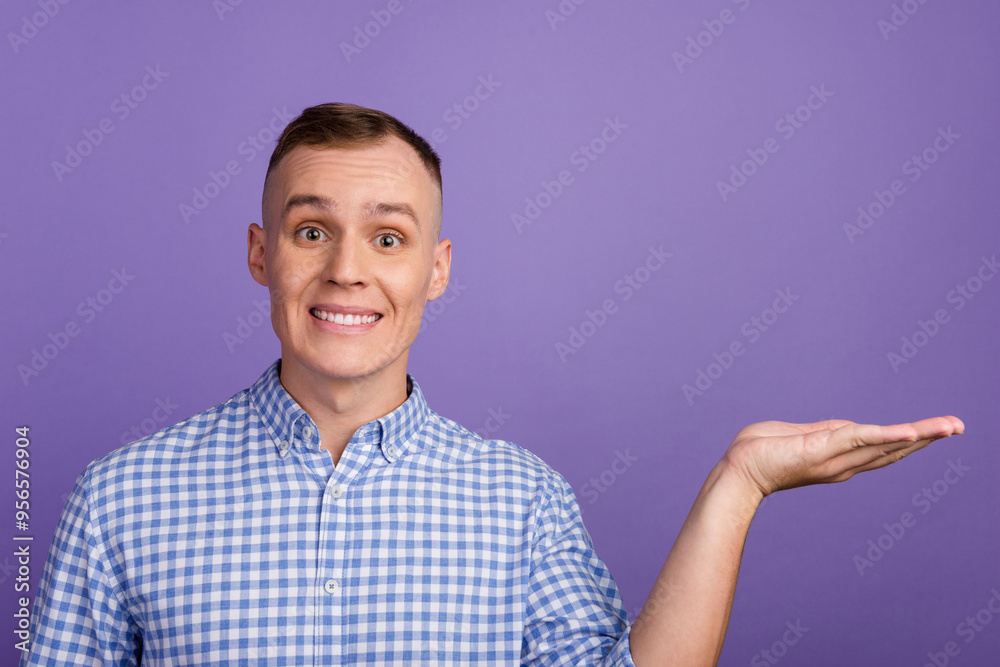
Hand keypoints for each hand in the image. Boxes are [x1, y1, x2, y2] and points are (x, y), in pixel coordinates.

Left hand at [723, 415, 964, 498]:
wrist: (737, 470)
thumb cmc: (759, 451)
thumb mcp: (799, 435)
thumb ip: (823, 431)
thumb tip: (844, 426)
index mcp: (838, 457)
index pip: (882, 448)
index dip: (910, 440)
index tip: (937, 431)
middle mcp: (843, 462)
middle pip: (894, 449)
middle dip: (928, 438)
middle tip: (959, 427)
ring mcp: (836, 457)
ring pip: (886, 444)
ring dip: (920, 436)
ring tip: (950, 428)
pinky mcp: (824, 448)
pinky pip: (862, 439)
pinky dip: (889, 436)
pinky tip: (912, 433)